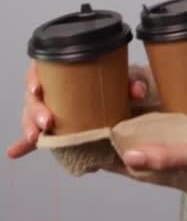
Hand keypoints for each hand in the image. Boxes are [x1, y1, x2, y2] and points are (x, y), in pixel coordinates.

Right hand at [6, 62, 156, 159]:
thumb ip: (132, 82)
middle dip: (34, 110)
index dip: (34, 78)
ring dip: (29, 127)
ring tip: (35, 138)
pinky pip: (36, 134)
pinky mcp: (55, 127)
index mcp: (63, 69)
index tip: (37, 89)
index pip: (40, 69)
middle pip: (34, 96)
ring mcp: (51, 108)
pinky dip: (24, 144)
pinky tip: (15, 152)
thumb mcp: (125, 79)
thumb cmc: (118, 82)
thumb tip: (138, 92)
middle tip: (45, 122)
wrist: (124, 99)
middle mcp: (53, 88)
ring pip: (31, 116)